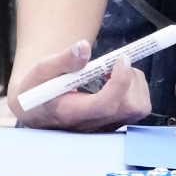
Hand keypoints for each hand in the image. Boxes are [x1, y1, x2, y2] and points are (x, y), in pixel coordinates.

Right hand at [8, 40, 151, 130]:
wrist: (37, 108)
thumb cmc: (38, 88)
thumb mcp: (42, 71)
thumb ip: (63, 60)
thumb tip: (84, 47)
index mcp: (70, 113)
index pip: (105, 105)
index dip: (120, 81)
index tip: (120, 58)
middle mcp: (92, 126)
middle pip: (130, 107)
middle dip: (130, 78)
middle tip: (115, 62)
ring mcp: (105, 128)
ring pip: (139, 108)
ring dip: (135, 82)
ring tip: (111, 72)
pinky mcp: (114, 125)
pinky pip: (139, 108)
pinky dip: (135, 89)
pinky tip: (114, 80)